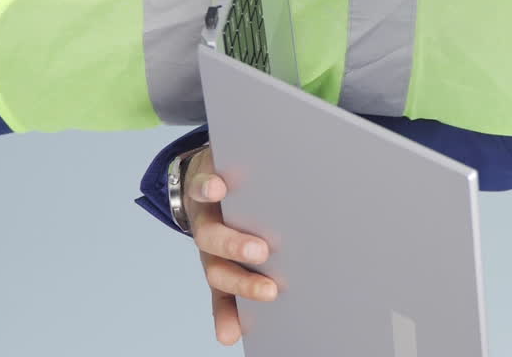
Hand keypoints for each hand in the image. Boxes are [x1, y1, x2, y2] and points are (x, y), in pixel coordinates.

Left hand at [183, 146, 277, 345]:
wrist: (203, 174)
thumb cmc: (235, 211)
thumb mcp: (248, 242)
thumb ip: (265, 264)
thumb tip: (310, 284)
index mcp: (219, 261)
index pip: (224, 293)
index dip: (227, 314)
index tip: (232, 337)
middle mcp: (209, 244)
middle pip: (217, 271)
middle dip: (243, 283)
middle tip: (269, 291)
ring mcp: (204, 215)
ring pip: (210, 236)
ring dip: (232, 245)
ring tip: (259, 251)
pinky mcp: (202, 184)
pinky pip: (201, 188)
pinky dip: (209, 190)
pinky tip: (221, 190)